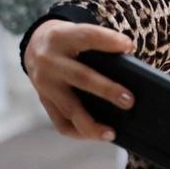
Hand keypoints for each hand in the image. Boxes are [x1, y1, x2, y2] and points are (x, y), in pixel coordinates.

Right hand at [23, 20, 134, 140]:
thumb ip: (100, 46)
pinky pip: (60, 122)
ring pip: (69, 107)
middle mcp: (50, 60)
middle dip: (106, 90)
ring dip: (92, 123)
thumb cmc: (72, 41)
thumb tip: (133, 74)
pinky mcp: (44, 100)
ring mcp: (44, 83)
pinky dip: (79, 132)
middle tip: (129, 101)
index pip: (86, 36)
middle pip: (80, 77)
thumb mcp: (79, 33)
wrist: (36, 45)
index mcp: (62, 37)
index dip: (107, 40)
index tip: (129, 46)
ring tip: (112, 132)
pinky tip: (97, 134)